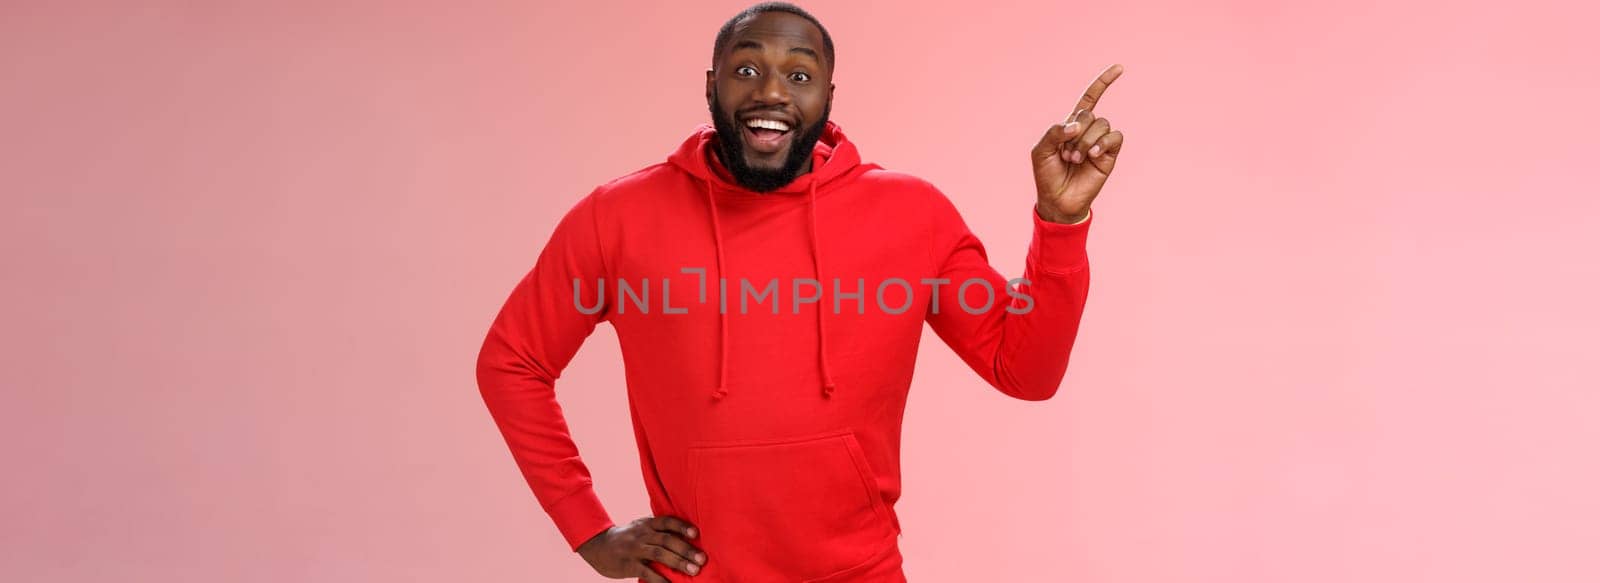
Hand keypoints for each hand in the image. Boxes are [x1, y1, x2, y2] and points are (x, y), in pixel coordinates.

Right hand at [576, 516, 706, 580]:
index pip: (667, 522)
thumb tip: (686, 536)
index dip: (682, 526)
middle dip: (686, 549)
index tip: (696, 533)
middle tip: (702, 559)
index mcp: (647, 524)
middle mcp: (642, 534)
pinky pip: (647, 572)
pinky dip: (660, 579)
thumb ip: (658, 530)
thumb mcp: (640, 528)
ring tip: (693, 570)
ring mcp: (634, 549)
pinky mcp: (628, 564)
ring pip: (659, 554)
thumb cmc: (626, 538)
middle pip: (667, 540)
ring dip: (678, 562)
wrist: (597, 546)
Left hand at [1032, 63, 1126, 223]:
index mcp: (1071, 124)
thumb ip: (1054, 132)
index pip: (1090, 97)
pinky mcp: (1110, 155)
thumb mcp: (1041, 150)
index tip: (1119, 68)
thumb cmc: (1047, 175)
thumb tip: (1077, 124)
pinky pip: (1115, 137)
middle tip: (1066, 154)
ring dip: (1086, 141)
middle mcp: (1088, 130)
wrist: (1058, 199)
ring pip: (1102, 124)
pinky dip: (1102, 143)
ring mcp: (1100, 142)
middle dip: (1076, 132)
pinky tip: (1092, 156)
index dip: (1103, 82)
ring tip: (1075, 159)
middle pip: (1090, 113)